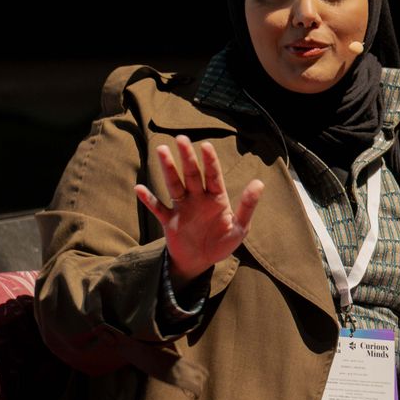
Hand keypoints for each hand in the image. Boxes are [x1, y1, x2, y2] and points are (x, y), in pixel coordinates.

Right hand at [135, 135, 263, 287]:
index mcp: (217, 198)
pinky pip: (158, 208)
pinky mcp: (169, 220)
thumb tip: (259, 183)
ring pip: (174, 184)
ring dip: (168, 168)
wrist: (201, 262)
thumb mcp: (240, 227)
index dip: (210, 161)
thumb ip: (247, 206)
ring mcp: (182, 207)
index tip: (206, 145)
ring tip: (161, 149)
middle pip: (192, 174)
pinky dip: (148, 199)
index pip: (213, 175)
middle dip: (187, 157)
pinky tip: (140, 188)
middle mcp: (198, 198)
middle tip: (181, 138)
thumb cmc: (223, 243)